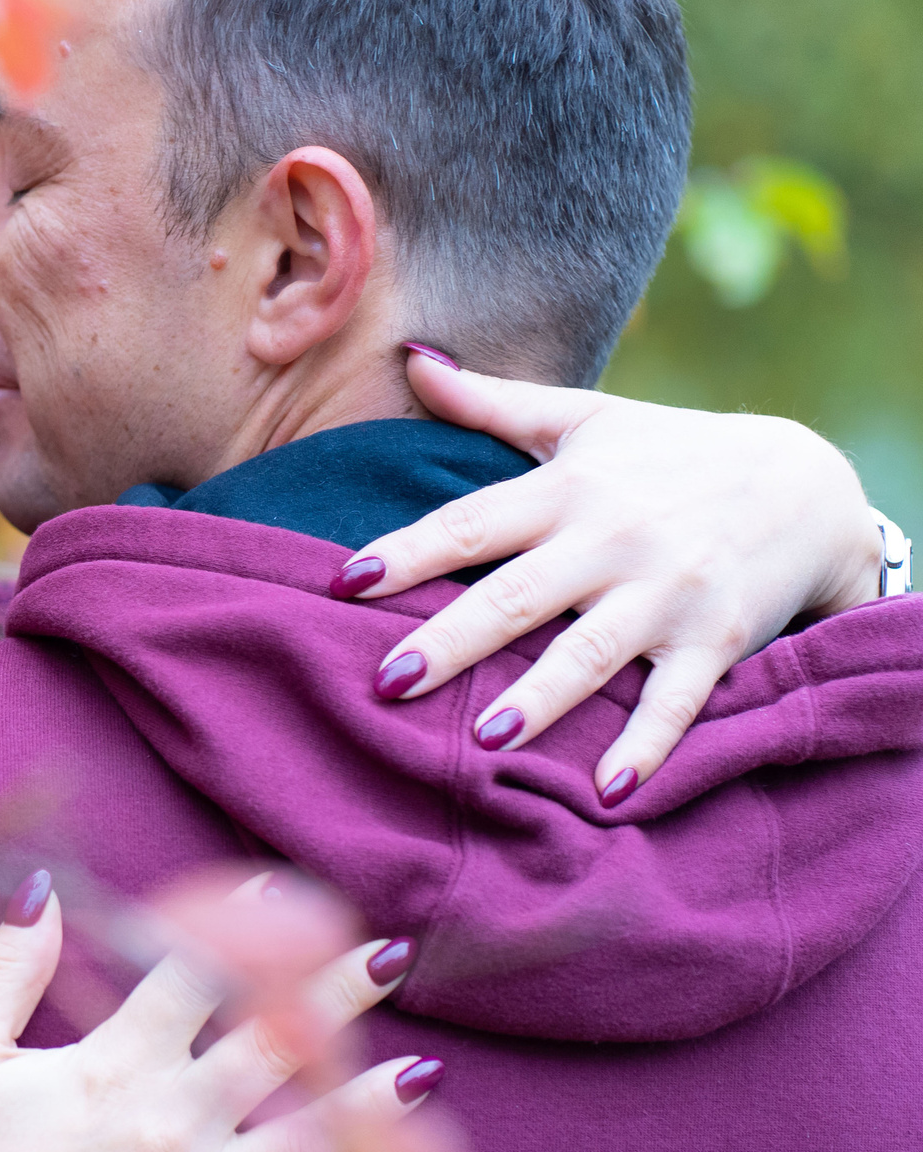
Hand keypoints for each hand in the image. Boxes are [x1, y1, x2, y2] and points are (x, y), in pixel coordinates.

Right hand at [0, 873, 430, 1151]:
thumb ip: (8, 969)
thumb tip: (44, 891)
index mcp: (119, 1062)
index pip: (193, 971)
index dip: (236, 923)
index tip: (277, 889)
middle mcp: (179, 1120)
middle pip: (275, 1040)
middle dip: (336, 994)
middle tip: (387, 957)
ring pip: (310, 1137)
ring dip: (371, 1103)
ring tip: (424, 1073)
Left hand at [341, 348, 879, 801]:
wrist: (807, 485)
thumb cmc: (673, 454)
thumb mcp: (586, 417)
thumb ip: (492, 403)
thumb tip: (411, 360)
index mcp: (568, 490)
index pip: (471, 523)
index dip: (408, 552)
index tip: (345, 581)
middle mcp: (612, 542)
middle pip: (516, 597)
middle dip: (451, 641)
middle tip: (387, 682)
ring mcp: (666, 595)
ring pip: (590, 653)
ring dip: (539, 699)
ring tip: (485, 740)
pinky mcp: (716, 640)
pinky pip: (677, 701)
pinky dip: (647, 746)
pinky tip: (609, 792)